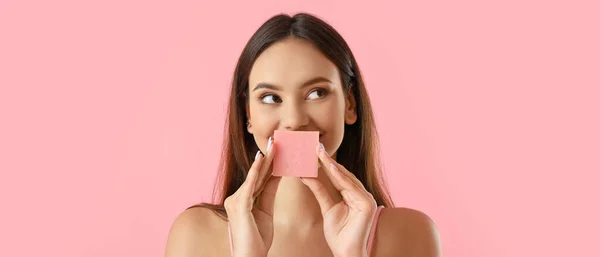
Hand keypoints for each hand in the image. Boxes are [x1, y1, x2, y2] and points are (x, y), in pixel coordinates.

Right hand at [223, 137, 280, 256]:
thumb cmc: (257, 239)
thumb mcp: (266, 211)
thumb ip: (269, 192)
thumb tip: (277, 174)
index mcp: (243, 199)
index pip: (259, 177)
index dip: (269, 162)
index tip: (277, 147)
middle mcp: (237, 197)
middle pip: (257, 174)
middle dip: (268, 156)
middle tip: (276, 139)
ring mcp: (236, 200)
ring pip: (254, 176)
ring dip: (265, 159)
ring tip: (274, 144)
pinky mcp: (239, 205)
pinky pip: (250, 185)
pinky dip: (256, 171)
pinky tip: (262, 159)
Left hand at [300, 143, 377, 256]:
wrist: (346, 253)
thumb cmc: (339, 235)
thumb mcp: (327, 208)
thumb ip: (320, 191)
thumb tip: (306, 174)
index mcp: (355, 196)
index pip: (338, 176)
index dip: (325, 164)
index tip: (313, 151)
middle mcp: (362, 195)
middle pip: (342, 174)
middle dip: (328, 160)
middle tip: (314, 146)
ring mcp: (367, 199)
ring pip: (346, 178)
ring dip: (331, 164)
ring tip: (318, 152)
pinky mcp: (367, 204)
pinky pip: (350, 187)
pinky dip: (339, 176)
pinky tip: (329, 166)